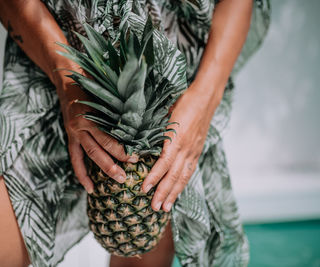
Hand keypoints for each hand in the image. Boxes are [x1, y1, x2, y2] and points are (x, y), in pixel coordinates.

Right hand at [57, 72, 138, 193]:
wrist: (67, 81)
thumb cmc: (92, 84)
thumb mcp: (107, 92)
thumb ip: (120, 105)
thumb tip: (142, 118)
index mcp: (91, 113)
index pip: (109, 136)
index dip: (122, 148)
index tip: (137, 156)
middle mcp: (81, 124)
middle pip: (100, 148)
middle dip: (116, 162)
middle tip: (129, 176)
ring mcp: (74, 132)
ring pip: (90, 155)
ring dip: (104, 169)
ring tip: (119, 181)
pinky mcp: (71, 137)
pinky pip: (76, 160)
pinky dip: (82, 174)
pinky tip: (90, 188)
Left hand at [142, 81, 223, 211]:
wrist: (204, 99)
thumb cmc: (181, 102)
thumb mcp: (164, 113)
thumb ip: (154, 128)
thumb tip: (136, 139)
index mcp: (176, 139)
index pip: (163, 163)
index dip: (154, 177)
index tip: (144, 189)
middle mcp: (186, 149)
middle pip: (174, 175)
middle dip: (164, 192)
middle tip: (154, 207)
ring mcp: (193, 152)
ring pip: (183, 177)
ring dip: (174, 193)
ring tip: (166, 207)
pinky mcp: (197, 152)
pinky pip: (189, 172)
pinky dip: (182, 184)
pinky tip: (177, 192)